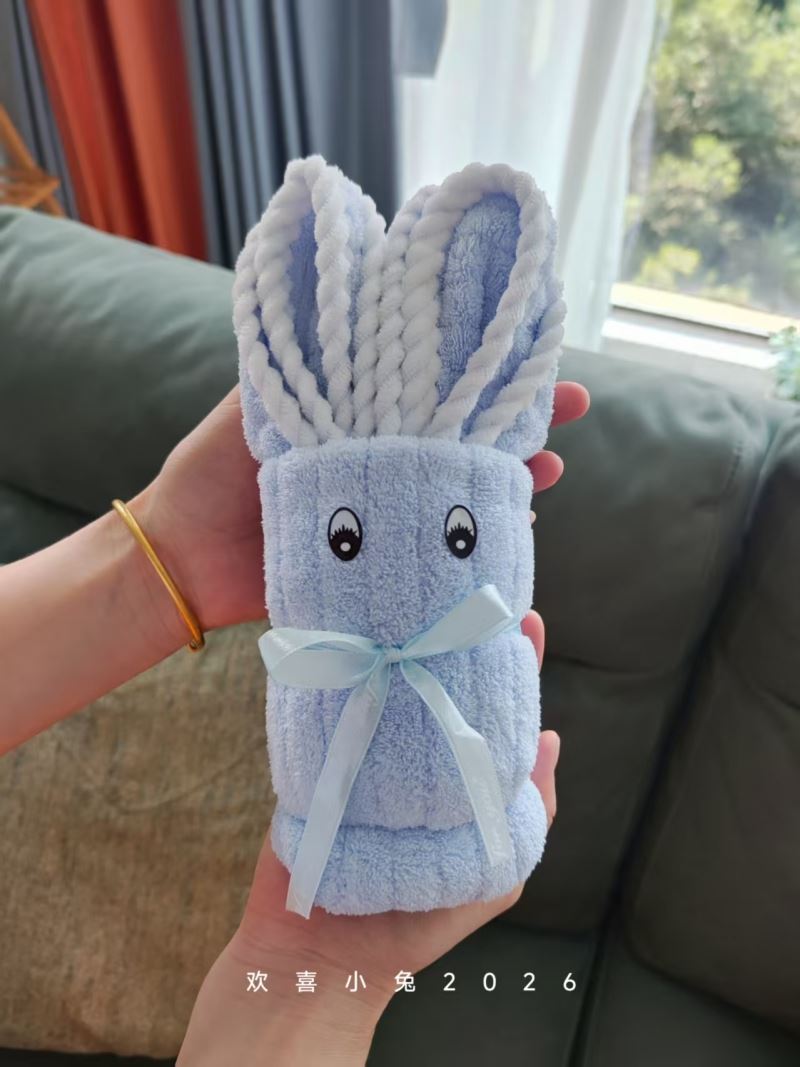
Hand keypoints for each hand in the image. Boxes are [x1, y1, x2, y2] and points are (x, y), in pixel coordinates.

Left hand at [135, 381, 589, 636]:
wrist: (181, 557)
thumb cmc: (210, 473)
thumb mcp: (255, 408)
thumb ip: (301, 368)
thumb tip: (351, 305)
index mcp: (356, 421)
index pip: (431, 386)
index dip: (481, 368)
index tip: (532, 350)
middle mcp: (378, 463)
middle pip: (462, 438)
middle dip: (519, 424)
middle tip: (569, 411)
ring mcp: (384, 514)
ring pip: (461, 494)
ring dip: (511, 483)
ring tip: (547, 473)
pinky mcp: (381, 563)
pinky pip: (439, 552)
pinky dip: (477, 543)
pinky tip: (510, 530)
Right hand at [177, 620, 560, 1065]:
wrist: (316, 958)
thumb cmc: (414, 926)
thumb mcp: (495, 875)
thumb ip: (528, 814)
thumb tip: (550, 737)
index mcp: (459, 776)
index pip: (492, 707)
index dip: (511, 663)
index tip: (525, 620)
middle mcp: (415, 754)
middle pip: (441, 680)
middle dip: (458, 634)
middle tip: (473, 588)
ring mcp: (367, 746)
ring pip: (391, 681)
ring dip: (405, 640)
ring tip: (421, 596)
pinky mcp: (321, 749)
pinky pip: (336, 699)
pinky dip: (350, 664)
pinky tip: (361, 626)